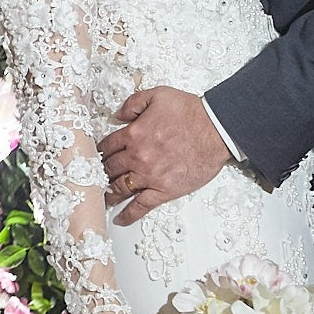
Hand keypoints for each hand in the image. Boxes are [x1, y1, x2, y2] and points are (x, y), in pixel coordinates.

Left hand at [99, 86, 232, 224]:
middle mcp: (138, 157)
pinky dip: (128, 214)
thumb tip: (118, 115)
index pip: (107, 146)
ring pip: (120, 189)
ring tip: (102, 198)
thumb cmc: (192, 113)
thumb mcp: (158, 95)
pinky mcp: (164, 190)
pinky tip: (120, 218)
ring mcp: (150, 176)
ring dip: (108, 194)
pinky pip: (141, 206)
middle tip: (96, 178)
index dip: (99, 152)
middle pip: (110, 169)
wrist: (217, 130)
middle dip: (101, 173)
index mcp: (134, 134)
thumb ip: (133, 103)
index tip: (96, 158)